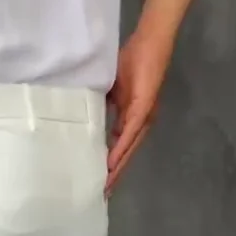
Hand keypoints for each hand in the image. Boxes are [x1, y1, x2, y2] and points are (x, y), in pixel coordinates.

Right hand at [106, 29, 173, 194]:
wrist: (148, 42)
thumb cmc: (131, 60)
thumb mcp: (110, 89)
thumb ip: (102, 105)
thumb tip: (86, 118)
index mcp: (131, 117)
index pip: (119, 146)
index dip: (110, 164)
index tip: (98, 180)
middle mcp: (139, 122)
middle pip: (126, 154)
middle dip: (115, 174)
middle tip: (102, 193)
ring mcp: (143, 117)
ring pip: (129, 149)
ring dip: (118, 169)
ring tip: (106, 185)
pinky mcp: (144, 109)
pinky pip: (130, 134)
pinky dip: (121, 150)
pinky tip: (112, 164)